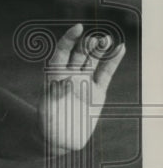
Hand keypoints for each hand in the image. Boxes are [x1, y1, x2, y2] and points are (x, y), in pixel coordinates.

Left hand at [39, 24, 124, 153]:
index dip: (69, 39)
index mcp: (53, 76)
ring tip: (108, 39)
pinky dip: (113, 62)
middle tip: (97, 40)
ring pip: (93, 61)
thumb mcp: (47, 110)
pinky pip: (106, 73)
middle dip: (87, 45)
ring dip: (100, 50)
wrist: (59, 138)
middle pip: (78, 54)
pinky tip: (120, 49)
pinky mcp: (97, 92)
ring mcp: (83, 82)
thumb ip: (56, 96)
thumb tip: (67, 82)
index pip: (61, 52)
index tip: (77, 28)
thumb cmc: (48, 124)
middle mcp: (68, 75)